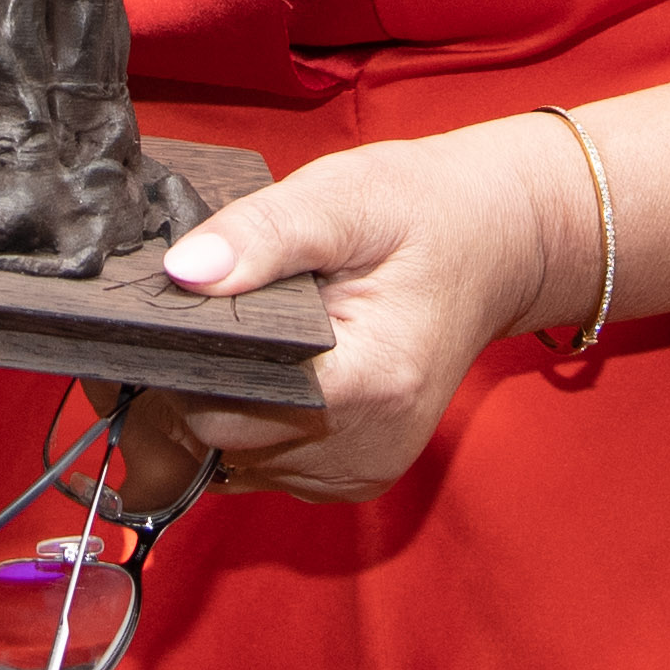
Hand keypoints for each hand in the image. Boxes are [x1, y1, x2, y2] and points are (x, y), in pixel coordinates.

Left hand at [109, 119, 590, 509]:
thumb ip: (261, 234)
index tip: (175, 311)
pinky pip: (267, 461)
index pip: (223, 410)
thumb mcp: (341, 197)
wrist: (494, 244)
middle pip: (224, 438)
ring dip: (225, 401)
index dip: (182, 363)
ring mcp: (364, 467)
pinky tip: (271, 365)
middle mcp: (368, 443)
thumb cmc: (420, 211)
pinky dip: (254, 419)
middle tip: (209, 308)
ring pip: (238, 457)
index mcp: (368, 382)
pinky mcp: (358, 471)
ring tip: (249, 332)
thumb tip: (184, 271)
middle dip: (196, 379)